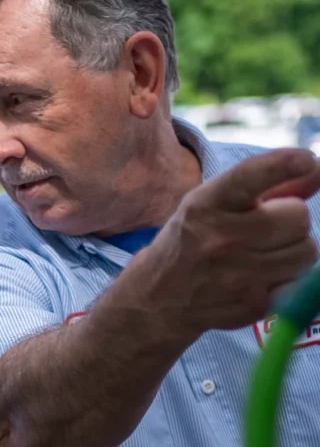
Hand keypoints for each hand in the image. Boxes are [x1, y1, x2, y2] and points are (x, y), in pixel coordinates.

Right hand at [141, 148, 319, 334]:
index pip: (247, 177)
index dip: (281, 165)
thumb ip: (266, 183)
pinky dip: (290, 277)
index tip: (307, 160)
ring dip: (294, 248)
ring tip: (265, 251)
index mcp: (205, 204)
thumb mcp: (213, 203)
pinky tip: (263, 275)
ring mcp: (237, 274)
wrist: (159, 297)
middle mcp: (219, 237)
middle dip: (291, 218)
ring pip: (307, 250)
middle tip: (267, 226)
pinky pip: (301, 281)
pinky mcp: (254, 303)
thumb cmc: (192, 239)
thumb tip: (316, 168)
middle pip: (297, 217)